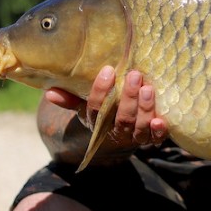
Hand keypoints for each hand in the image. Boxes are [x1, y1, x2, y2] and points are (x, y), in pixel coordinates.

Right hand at [46, 66, 167, 148]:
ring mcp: (134, 137)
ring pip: (138, 127)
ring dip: (144, 109)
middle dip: (128, 98)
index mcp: (98, 122)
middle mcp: (115, 131)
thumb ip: (71, 99)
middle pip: (121, 118)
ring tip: (148, 89)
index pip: (97, 108)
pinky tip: (161, 121)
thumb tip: (49, 92)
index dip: (101, 91)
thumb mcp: (86, 106)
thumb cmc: (104, 111)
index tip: (108, 71)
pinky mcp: (151, 139)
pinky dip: (158, 132)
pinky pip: (155, 139)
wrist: (120, 134)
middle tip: (134, 75)